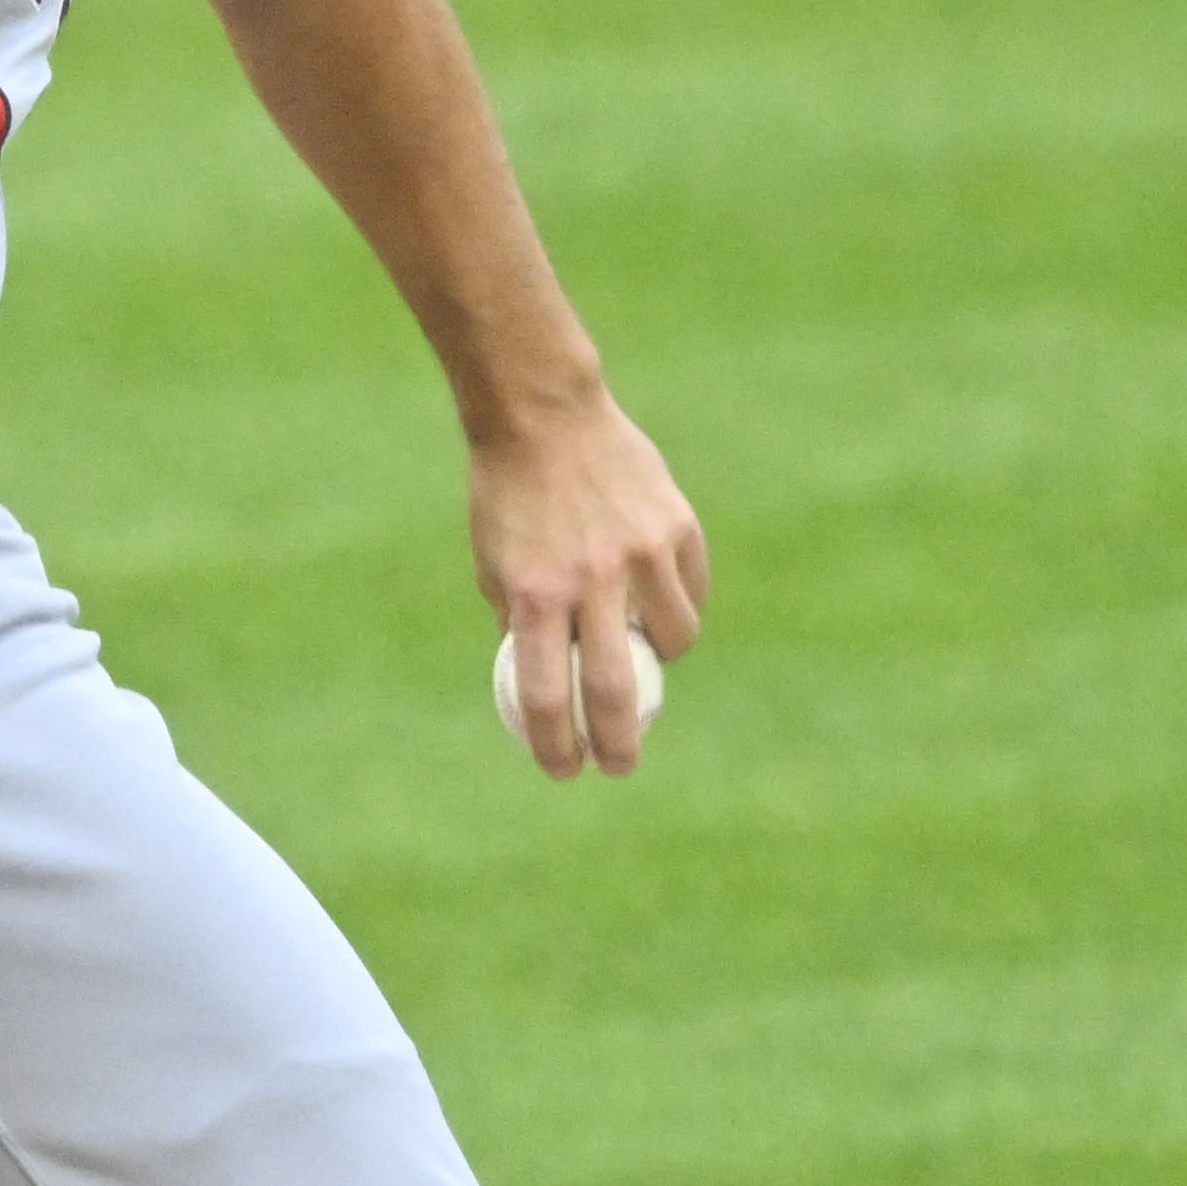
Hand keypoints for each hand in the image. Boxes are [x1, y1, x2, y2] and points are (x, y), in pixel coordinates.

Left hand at [475, 394, 703, 777]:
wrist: (545, 415)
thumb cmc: (510, 496)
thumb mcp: (495, 564)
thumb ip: (522, 621)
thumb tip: (549, 679)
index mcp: (534, 595)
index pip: (547, 695)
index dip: (554, 746)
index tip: (563, 770)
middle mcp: (591, 580)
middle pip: (616, 690)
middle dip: (620, 742)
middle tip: (620, 765)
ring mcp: (640, 552)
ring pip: (674, 639)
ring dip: (661, 658)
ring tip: (644, 650)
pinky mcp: (676, 526)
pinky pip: (691, 591)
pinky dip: (681, 606)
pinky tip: (664, 602)